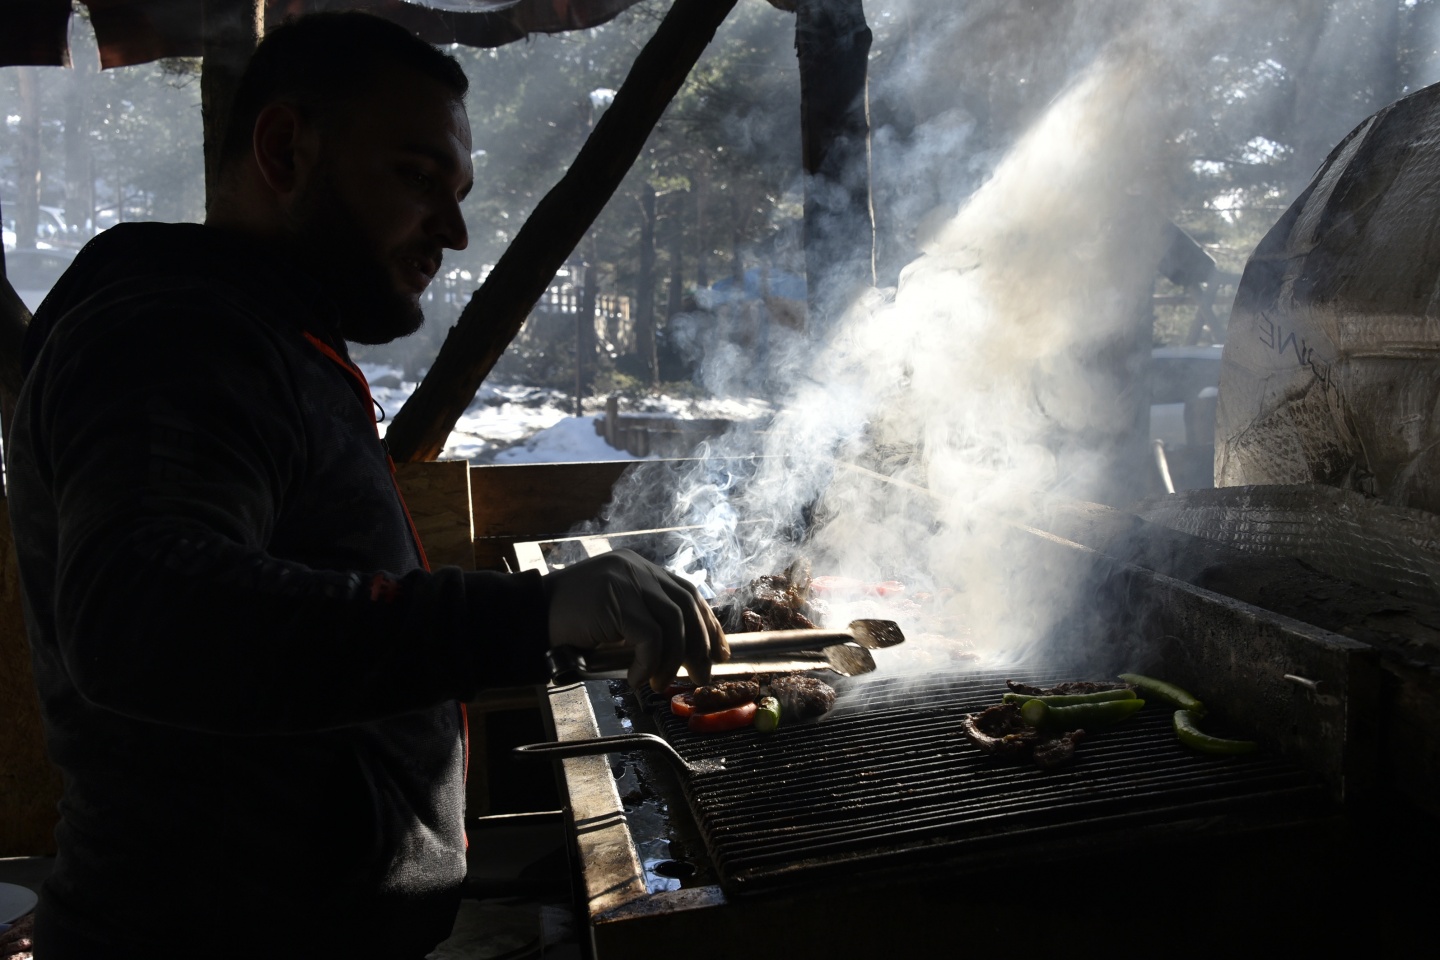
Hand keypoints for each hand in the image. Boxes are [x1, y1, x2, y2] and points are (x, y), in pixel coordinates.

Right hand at [542, 549, 727, 690]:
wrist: (526, 615)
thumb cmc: (566, 620)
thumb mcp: (612, 613)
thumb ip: (641, 618)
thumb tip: (680, 652)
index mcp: (638, 567)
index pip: (686, 592)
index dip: (708, 623)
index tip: (718, 651)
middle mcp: (637, 568)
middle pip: (686, 606)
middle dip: (701, 645)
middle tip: (702, 675)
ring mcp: (627, 581)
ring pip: (673, 623)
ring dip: (673, 659)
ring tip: (662, 683)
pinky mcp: (617, 601)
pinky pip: (650, 637)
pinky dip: (649, 663)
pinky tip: (636, 679)